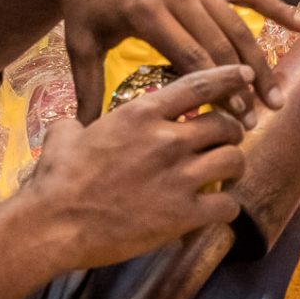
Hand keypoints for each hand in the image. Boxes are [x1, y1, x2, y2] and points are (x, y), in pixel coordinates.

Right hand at [28, 66, 250, 264]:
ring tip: (225, 176)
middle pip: (225, 124)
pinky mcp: (183, 215)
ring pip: (234, 160)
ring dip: (233, 167)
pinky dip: (226, 207)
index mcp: (141, 114)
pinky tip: (215, 210)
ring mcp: (179, 178)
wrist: (53, 224)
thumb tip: (75, 123)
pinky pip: (227, 205)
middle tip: (223, 143)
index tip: (246, 75)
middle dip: (230, 132)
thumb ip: (80, 122)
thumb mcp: (64, 135)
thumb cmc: (55, 179)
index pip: (200, 84)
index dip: (229, 77)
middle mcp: (167, 140)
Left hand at [50, 0, 299, 121]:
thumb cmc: (86, 1)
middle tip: (259, 120)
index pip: (192, 59)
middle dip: (243, 85)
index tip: (235, 121)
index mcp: (146, 14)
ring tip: (277, 94)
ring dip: (260, 61)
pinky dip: (274, 6)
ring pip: (237, 25)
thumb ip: (88, 85)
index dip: (217, 92)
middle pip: (221, 46)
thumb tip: (85, 130)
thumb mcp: (80, 42)